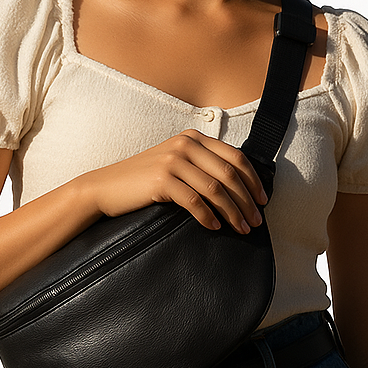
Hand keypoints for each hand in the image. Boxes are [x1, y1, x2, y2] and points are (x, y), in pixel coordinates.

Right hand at [79, 130, 267, 234]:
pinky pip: (194, 202)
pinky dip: (208, 217)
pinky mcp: (161, 180)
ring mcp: (173, 161)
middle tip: (256, 222)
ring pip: (215, 190)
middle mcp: (185, 144)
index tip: (262, 201)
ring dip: (233, 212)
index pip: (235, 157)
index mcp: (193, 138)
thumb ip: (201, 164)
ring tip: (241, 229)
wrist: (105, 187)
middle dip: (247, 200)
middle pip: (229, 174)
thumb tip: (237, 187)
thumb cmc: (143, 180)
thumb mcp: (175, 162)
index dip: (253, 181)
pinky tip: (215, 228)